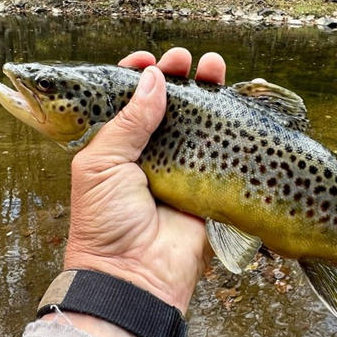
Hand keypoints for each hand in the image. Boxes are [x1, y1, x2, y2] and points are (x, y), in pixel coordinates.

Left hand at [42, 47, 225, 336]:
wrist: (133, 276)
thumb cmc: (104, 222)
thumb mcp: (102, 163)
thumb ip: (129, 120)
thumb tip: (154, 79)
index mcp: (113, 147)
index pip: (126, 101)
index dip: (137, 77)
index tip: (147, 61)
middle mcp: (146, 154)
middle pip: (166, 106)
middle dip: (176, 77)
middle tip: (184, 60)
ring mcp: (178, 169)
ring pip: (196, 122)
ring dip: (205, 92)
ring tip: (214, 67)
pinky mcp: (206, 186)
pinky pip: (220, 151)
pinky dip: (229, 126)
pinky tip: (234, 99)